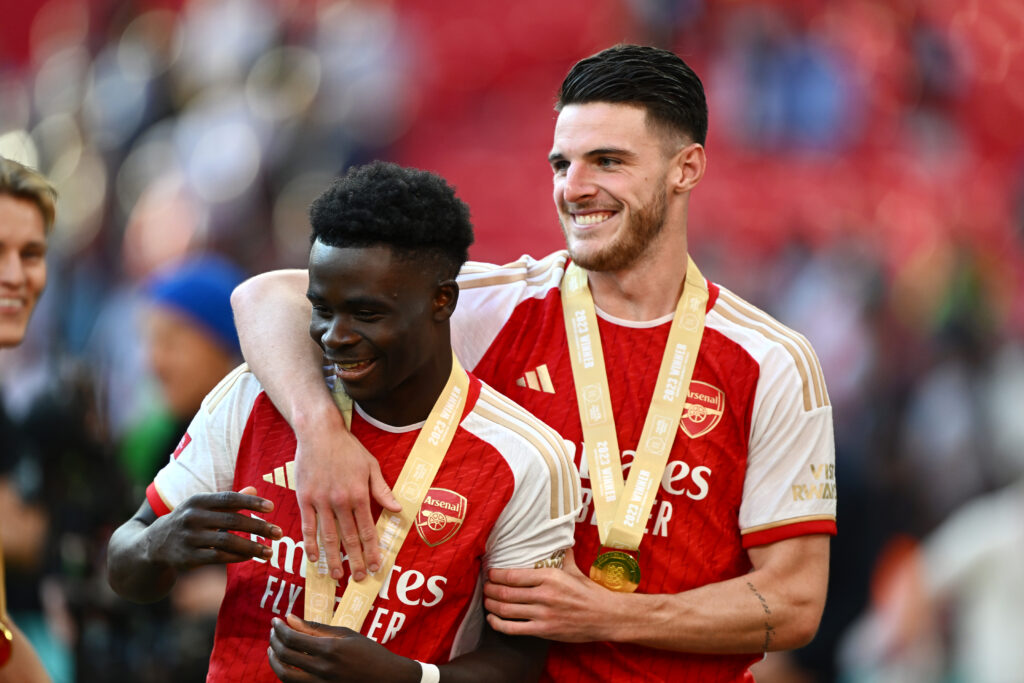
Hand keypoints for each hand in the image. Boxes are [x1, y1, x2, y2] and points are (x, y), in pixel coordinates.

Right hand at [145, 486, 281, 569]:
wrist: (152, 545)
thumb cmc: (188, 521)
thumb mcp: (202, 506)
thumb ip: (229, 500)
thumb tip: (255, 490)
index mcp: (197, 501)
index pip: (229, 499)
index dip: (251, 503)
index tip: (271, 508)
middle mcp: (192, 517)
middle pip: (232, 521)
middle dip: (258, 528)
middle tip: (279, 533)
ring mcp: (189, 538)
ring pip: (226, 542)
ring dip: (251, 547)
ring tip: (269, 551)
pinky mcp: (187, 558)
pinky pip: (218, 557)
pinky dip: (237, 557)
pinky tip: (250, 557)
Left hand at [268, 614, 419, 681]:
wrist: (386, 678)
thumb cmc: (368, 652)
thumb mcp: (345, 634)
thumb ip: (316, 628)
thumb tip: (290, 618)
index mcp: (330, 649)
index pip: (293, 638)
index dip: (280, 629)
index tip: (275, 621)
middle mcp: (323, 669)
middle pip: (285, 656)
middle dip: (274, 642)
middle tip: (273, 632)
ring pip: (285, 676)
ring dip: (275, 661)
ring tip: (273, 649)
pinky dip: (286, 674)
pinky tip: (286, 663)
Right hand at [294, 408, 400, 581]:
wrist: (319, 433)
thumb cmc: (348, 449)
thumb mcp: (371, 466)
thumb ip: (382, 490)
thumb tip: (398, 510)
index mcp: (359, 494)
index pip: (367, 530)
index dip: (372, 550)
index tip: (376, 566)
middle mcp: (340, 501)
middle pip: (348, 538)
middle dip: (355, 560)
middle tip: (359, 578)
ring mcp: (320, 501)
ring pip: (328, 536)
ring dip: (333, 558)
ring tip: (337, 575)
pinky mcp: (304, 498)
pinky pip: (308, 526)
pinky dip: (311, 543)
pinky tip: (314, 557)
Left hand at [483, 548, 617, 642]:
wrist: (606, 616)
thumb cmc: (589, 592)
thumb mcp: (575, 570)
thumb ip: (562, 555)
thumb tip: (559, 538)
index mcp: (550, 576)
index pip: (513, 574)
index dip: (496, 574)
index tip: (489, 573)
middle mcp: (544, 595)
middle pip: (506, 592)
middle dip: (489, 590)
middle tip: (484, 587)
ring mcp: (543, 614)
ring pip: (507, 610)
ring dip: (491, 605)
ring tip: (486, 600)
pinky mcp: (544, 631)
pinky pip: (513, 629)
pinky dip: (498, 624)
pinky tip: (492, 619)